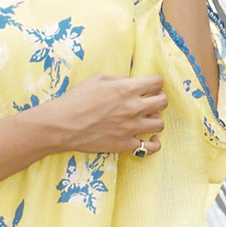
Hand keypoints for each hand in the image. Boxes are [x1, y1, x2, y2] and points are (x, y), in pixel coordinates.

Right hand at [46, 73, 166, 156]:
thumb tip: (132, 83)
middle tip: (149, 101)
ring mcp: (131, 128)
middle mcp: (133, 108)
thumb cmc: (76, 100)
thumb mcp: (97, 79)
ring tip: (145, 118)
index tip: (150, 85)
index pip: (157, 82)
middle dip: (158, 99)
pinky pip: (150, 147)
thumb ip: (119, 80)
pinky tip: (149, 137)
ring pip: (160, 124)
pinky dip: (153, 142)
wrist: (62, 125)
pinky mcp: (125, 145)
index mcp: (127, 89)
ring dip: (155, 119)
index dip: (155, 83)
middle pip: (163, 102)